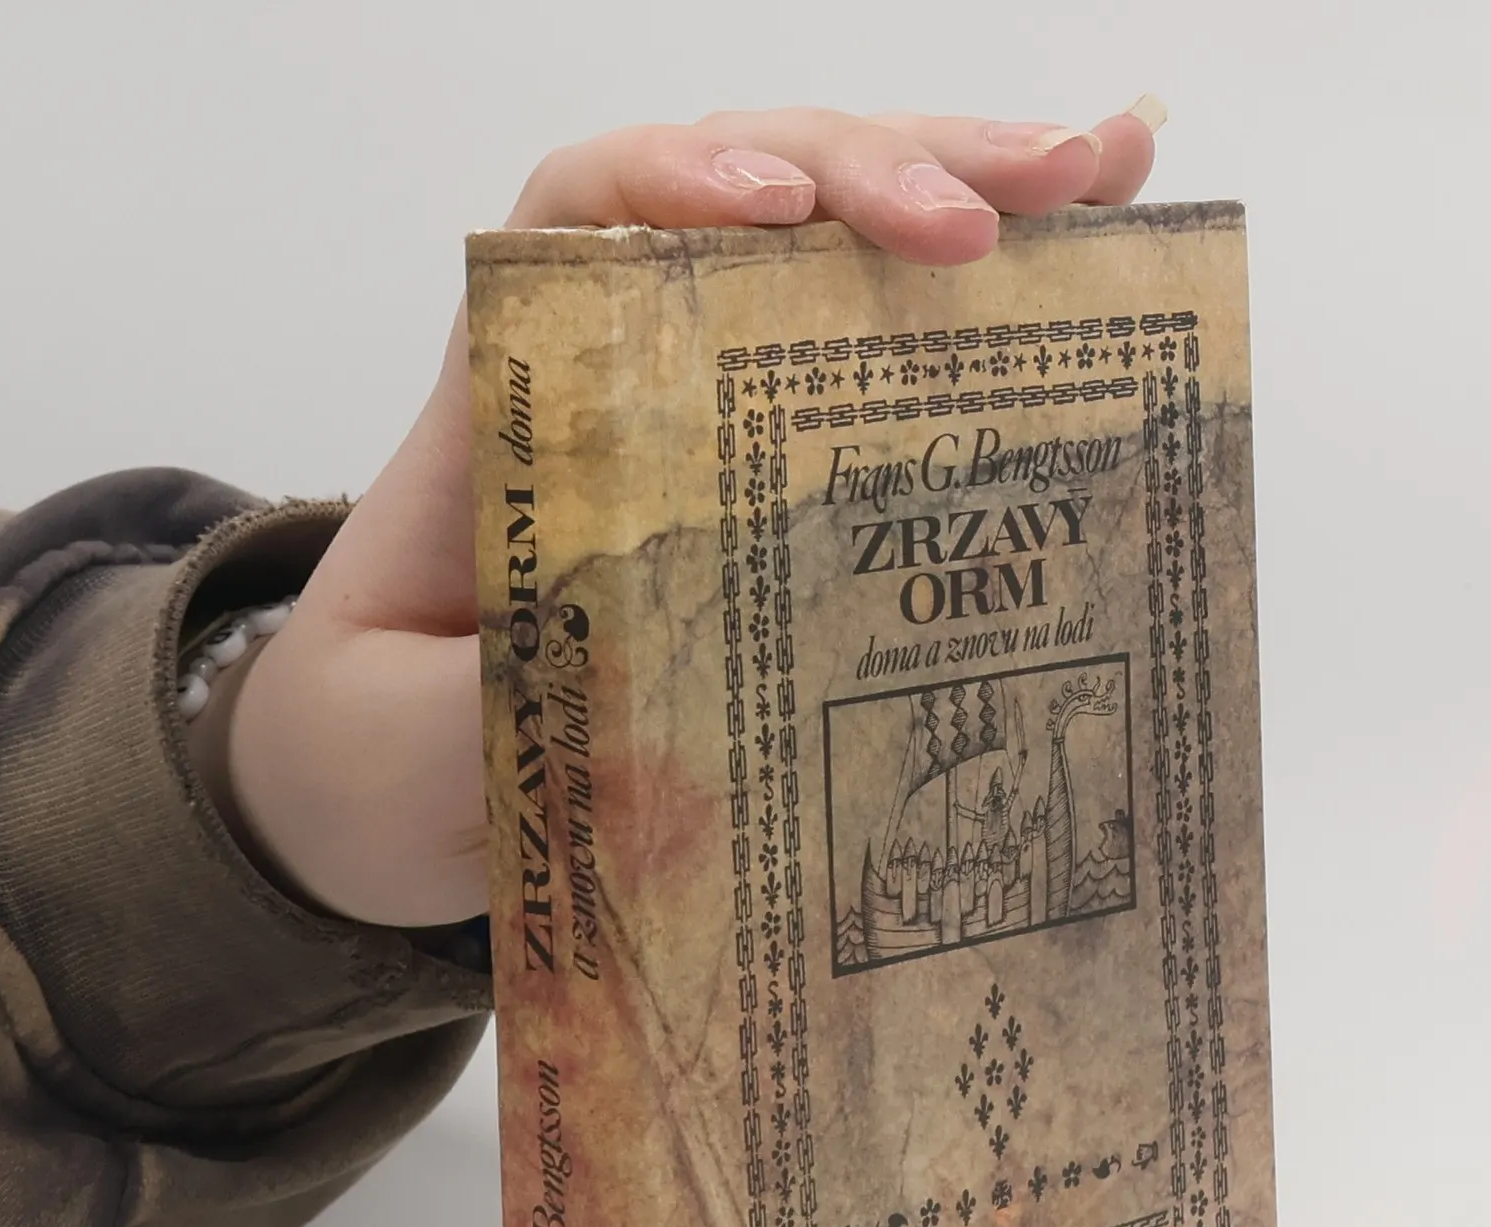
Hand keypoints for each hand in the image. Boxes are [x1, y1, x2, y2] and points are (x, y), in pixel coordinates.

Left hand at [220, 100, 1164, 927]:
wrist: (393, 791)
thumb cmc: (388, 744)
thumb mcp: (417, 734)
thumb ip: (503, 699)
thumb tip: (646, 682)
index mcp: (517, 398)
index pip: (585, 210)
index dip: (679, 175)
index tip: (778, 208)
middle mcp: (624, 368)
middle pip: (753, 193)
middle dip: (886, 170)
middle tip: (1028, 194)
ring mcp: (715, 408)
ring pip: (838, 247)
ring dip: (969, 193)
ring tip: (1102, 179)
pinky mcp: (781, 473)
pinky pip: (885, 359)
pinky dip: (990, 303)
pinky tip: (1093, 251)